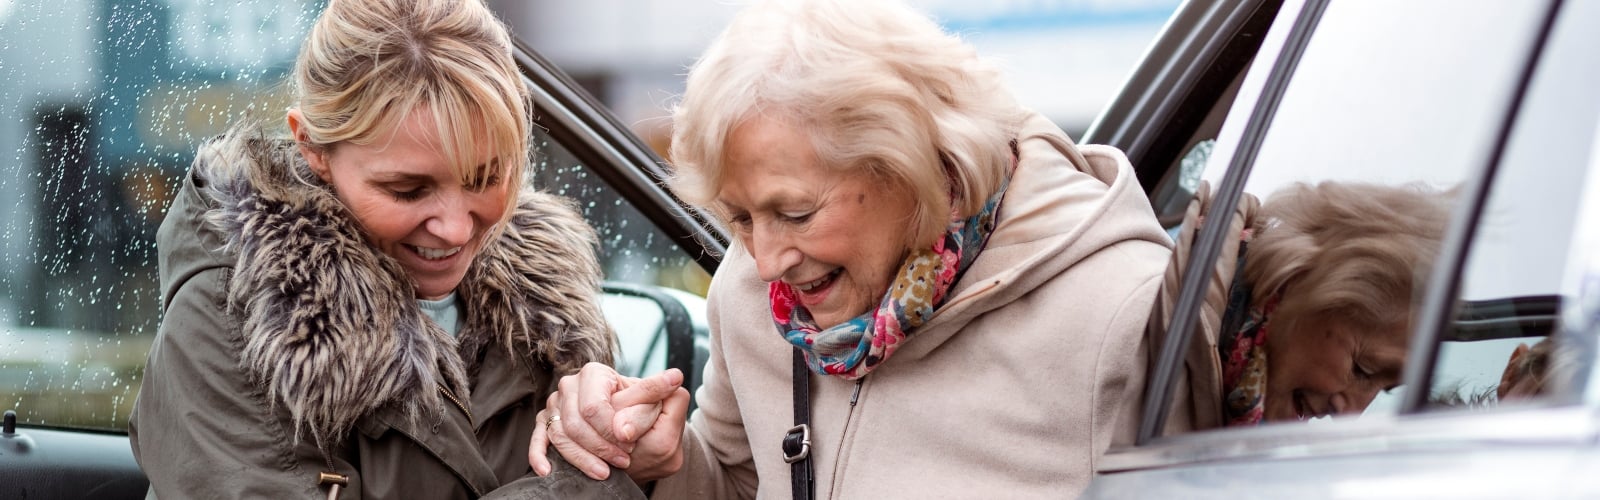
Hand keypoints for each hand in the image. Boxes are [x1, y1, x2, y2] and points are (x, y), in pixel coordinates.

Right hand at [529, 363, 686, 479]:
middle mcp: (571, 386)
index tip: (630, 443)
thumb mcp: (657, 405)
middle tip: (623, 459)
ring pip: (561, 435)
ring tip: (606, 472)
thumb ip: (661, 393)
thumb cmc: (642, 417)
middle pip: (576, 422)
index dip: (611, 430)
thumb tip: (674, 378)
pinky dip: (540, 455)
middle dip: (600, 446)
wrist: (633, 435)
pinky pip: (538, 440)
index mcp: (595, 374)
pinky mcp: (546, 425)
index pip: (594, 406)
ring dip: (583, 458)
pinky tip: (548, 470)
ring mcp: (555, 406)